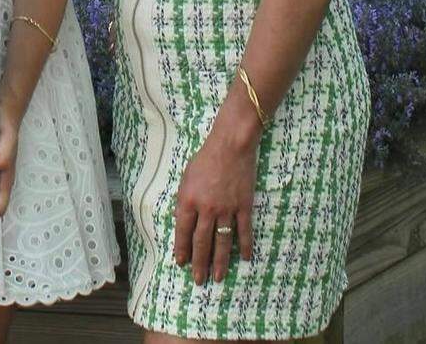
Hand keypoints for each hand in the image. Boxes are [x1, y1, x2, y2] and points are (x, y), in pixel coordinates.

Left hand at [173, 126, 257, 284]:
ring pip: (222, 242)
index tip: (181, 263)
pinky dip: (244, 246)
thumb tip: (181, 221)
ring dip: (220, 262)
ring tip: (217, 277)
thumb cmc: (204, 159)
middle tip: (198, 280)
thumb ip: (184, 200)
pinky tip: (244, 259)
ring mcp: (227, 210)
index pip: (183, 231)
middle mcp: (207, 209)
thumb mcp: (186, 177)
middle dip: (199, 263)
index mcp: (189, 200)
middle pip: (202, 242)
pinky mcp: (244, 207)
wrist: (230, 146)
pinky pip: (244, 232)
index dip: (182, 249)